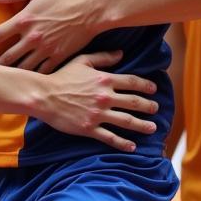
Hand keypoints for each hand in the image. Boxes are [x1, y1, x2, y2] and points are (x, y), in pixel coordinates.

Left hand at [0, 0, 96, 71]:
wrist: (90, 11)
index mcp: (24, 20)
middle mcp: (32, 37)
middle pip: (6, 57)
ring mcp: (44, 50)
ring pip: (22, 67)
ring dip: (10, 74)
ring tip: (1, 80)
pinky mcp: (57, 58)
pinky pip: (41, 72)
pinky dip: (32, 77)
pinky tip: (25, 82)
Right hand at [34, 51, 158, 152]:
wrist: (44, 95)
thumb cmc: (62, 76)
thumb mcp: (83, 61)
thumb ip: (103, 57)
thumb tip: (121, 54)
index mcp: (104, 79)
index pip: (132, 82)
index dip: (145, 86)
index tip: (154, 89)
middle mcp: (104, 97)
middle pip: (133, 102)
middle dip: (148, 106)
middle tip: (156, 109)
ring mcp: (97, 114)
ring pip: (126, 121)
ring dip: (141, 125)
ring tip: (152, 128)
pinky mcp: (89, 128)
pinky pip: (110, 137)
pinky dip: (122, 143)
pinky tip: (132, 146)